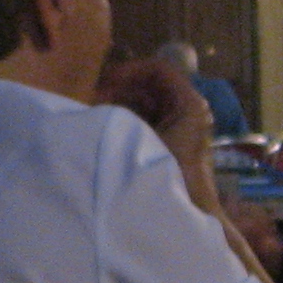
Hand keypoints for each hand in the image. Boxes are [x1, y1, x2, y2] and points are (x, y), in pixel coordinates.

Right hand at [100, 56, 213, 173]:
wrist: (189, 212)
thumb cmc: (169, 172)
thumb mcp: (142, 138)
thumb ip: (120, 115)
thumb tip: (93, 101)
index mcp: (189, 103)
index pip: (159, 70)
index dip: (129, 70)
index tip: (104, 82)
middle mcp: (188, 110)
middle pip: (150, 86)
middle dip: (121, 88)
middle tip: (94, 100)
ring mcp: (182, 126)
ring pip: (147, 103)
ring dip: (121, 104)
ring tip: (98, 114)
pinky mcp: (173, 141)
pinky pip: (148, 120)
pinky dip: (128, 119)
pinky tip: (109, 128)